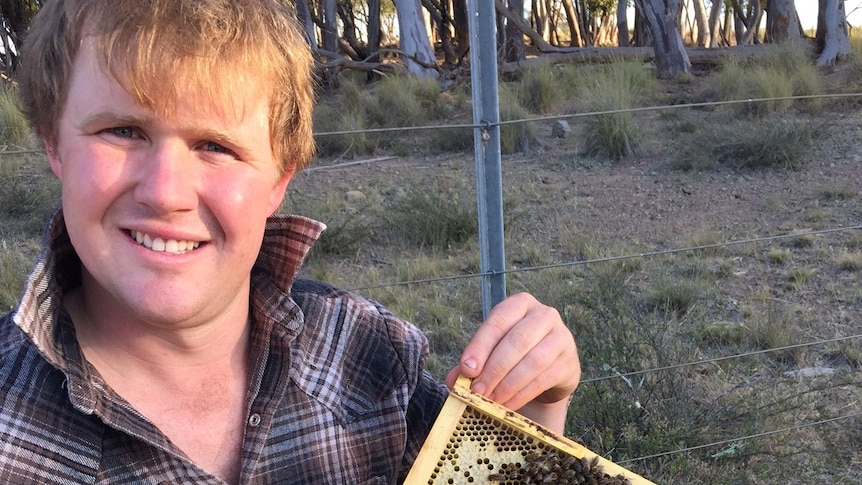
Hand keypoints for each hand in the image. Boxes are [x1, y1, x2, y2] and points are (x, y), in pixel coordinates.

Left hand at [444, 292, 579, 428]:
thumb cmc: (514, 354)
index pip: (498, 320)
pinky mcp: (569, 362)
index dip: (481, 345)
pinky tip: (507, 405)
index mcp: (520, 304)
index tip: (466, 369)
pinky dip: (522, 394)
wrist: (549, 369)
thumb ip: (472, 362)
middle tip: (477, 391)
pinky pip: (544, 378)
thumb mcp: (491, 352)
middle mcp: (544, 314)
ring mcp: (561, 337)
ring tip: (491, 401)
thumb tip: (454, 380)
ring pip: (533, 360)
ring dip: (508, 384)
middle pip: (518, 340)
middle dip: (494, 368)